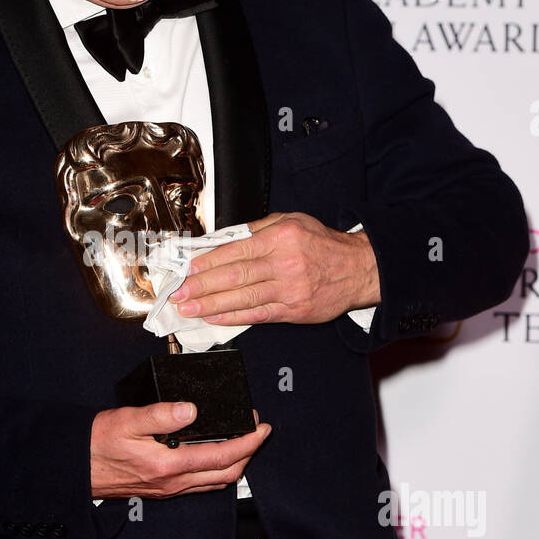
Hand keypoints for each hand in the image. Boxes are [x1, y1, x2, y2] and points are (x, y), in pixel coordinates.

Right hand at [90, 402, 270, 498]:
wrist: (76, 468)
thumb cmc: (97, 444)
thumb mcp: (127, 420)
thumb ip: (160, 415)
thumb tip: (190, 410)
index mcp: (168, 465)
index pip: (222, 456)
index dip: (248, 442)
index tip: (261, 427)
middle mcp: (173, 482)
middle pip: (226, 474)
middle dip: (249, 453)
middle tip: (257, 432)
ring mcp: (168, 489)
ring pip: (214, 482)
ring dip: (234, 464)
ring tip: (242, 442)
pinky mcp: (162, 489)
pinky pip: (199, 485)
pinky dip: (216, 471)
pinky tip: (214, 456)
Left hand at [168, 212, 380, 324]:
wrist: (359, 269)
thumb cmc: (323, 244)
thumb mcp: (293, 222)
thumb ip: (257, 229)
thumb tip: (222, 240)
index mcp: (281, 238)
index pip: (236, 250)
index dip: (208, 261)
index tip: (187, 268)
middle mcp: (284, 263)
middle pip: (235, 276)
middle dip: (202, 285)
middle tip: (179, 292)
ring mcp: (289, 289)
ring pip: (243, 298)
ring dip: (211, 304)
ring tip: (189, 308)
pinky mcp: (294, 310)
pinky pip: (258, 314)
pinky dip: (233, 317)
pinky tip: (215, 317)